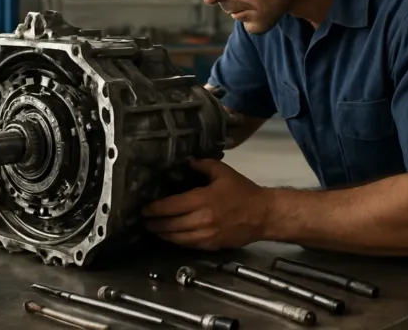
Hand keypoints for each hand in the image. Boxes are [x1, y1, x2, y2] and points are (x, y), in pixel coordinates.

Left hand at [142, 159, 270, 249]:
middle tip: (144, 220)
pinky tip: (171, 237)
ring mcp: (206, 235)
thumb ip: (202, 165)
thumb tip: (186, 161)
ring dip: (163, 234)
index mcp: (202, 200)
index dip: (155, 209)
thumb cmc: (242, 191)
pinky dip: (177, 241)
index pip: (171, 206)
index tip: (144, 208)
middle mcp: (201, 219)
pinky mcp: (212, 245)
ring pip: (177, 238)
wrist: (263, 215)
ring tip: (153, 229)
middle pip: (170, 224)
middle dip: (154, 223)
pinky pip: (189, 245)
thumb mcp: (223, 172)